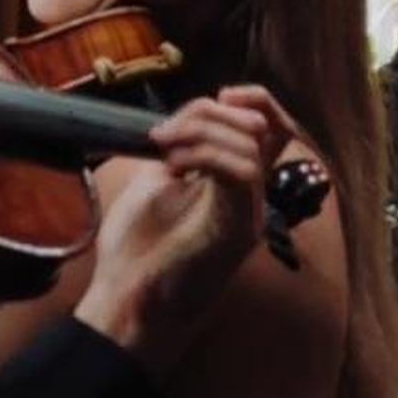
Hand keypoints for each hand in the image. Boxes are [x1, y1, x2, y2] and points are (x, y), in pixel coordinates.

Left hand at [73, 85, 299, 371]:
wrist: (125, 301)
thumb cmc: (137, 249)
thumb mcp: (157, 180)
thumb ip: (183, 147)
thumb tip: (191, 114)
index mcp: (235, 182)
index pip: (273, 127)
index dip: (255, 100)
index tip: (218, 95)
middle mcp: (252, 195)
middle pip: (262, 127)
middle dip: (213, 113)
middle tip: (165, 132)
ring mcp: (250, 212)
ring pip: (251, 146)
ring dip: (201, 133)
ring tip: (162, 148)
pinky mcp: (239, 228)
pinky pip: (243, 172)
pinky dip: (206, 155)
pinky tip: (175, 165)